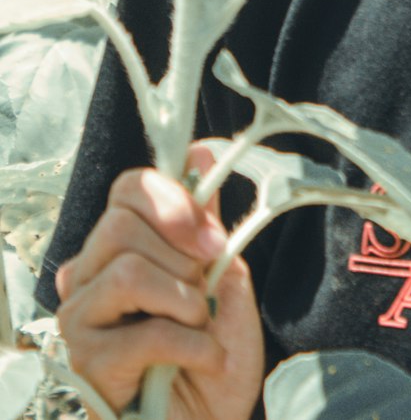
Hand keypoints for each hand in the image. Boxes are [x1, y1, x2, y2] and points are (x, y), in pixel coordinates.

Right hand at [55, 143, 263, 419]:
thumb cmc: (213, 356)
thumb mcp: (223, 278)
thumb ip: (207, 224)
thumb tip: (202, 155)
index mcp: (120, 247)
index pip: (128, 189)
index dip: (172, 200)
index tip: (213, 238)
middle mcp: (88, 276)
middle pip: (121, 224)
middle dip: (181, 257)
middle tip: (204, 292)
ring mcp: (80, 319)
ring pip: (127, 272)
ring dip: (184, 301)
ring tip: (199, 327)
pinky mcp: (86, 362)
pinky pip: (142, 332)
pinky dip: (191, 346)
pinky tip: (204, 361)